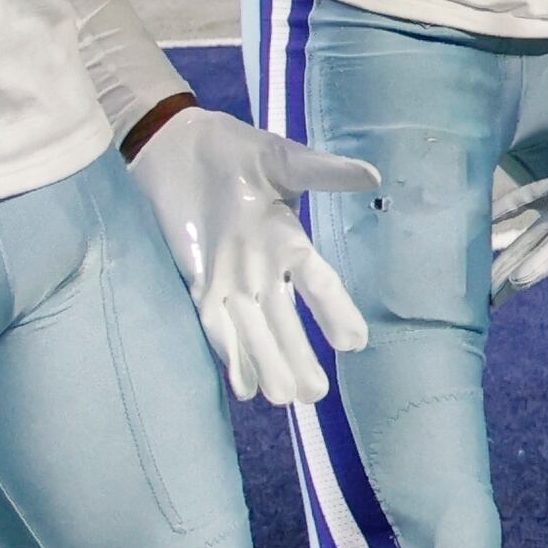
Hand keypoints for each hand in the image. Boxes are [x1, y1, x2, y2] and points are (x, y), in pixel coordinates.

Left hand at [121, 103, 378, 407]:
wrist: (175, 148)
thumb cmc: (234, 151)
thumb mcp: (280, 159)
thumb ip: (323, 172)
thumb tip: (372, 176)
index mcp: (289, 241)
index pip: (319, 284)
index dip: (335, 312)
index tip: (355, 343)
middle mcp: (264, 270)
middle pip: (285, 321)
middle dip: (299, 356)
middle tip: (316, 396)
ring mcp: (230, 282)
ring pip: (253, 332)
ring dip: (266, 364)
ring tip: (284, 400)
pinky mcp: (197, 284)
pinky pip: (215, 327)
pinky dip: (229, 356)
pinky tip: (243, 387)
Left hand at [497, 37, 547, 295]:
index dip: (546, 261)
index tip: (518, 282)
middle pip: (547, 247)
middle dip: (517, 269)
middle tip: (484, 297)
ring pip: (539, 229)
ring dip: (512, 248)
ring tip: (481, 273)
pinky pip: (538, 197)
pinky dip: (515, 206)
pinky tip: (489, 215)